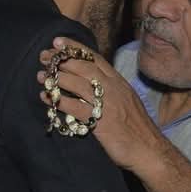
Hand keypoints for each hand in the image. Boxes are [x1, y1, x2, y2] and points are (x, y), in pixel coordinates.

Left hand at [37, 39, 160, 172]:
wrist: (149, 150)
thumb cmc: (136, 128)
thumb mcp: (126, 100)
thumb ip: (109, 89)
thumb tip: (88, 81)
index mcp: (119, 82)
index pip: (95, 58)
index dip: (75, 48)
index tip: (58, 41)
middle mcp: (114, 89)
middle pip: (84, 67)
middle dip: (62, 60)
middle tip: (44, 56)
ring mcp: (108, 105)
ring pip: (78, 85)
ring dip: (57, 78)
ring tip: (41, 75)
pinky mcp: (101, 123)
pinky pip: (76, 108)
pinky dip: (59, 101)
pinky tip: (47, 98)